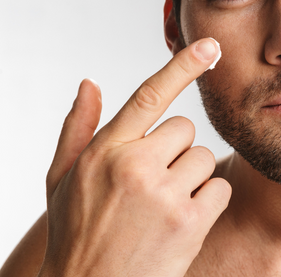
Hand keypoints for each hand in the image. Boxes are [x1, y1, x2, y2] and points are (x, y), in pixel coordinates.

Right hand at [39, 38, 230, 276]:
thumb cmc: (76, 233)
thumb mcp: (62, 180)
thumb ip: (77, 128)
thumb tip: (90, 83)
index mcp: (104, 152)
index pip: (148, 96)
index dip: (182, 66)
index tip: (209, 46)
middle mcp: (134, 167)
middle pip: (185, 129)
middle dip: (175, 151)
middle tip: (153, 182)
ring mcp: (164, 195)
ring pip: (203, 158)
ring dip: (191, 178)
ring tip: (163, 206)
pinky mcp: (190, 222)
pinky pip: (218, 189)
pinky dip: (207, 202)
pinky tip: (181, 221)